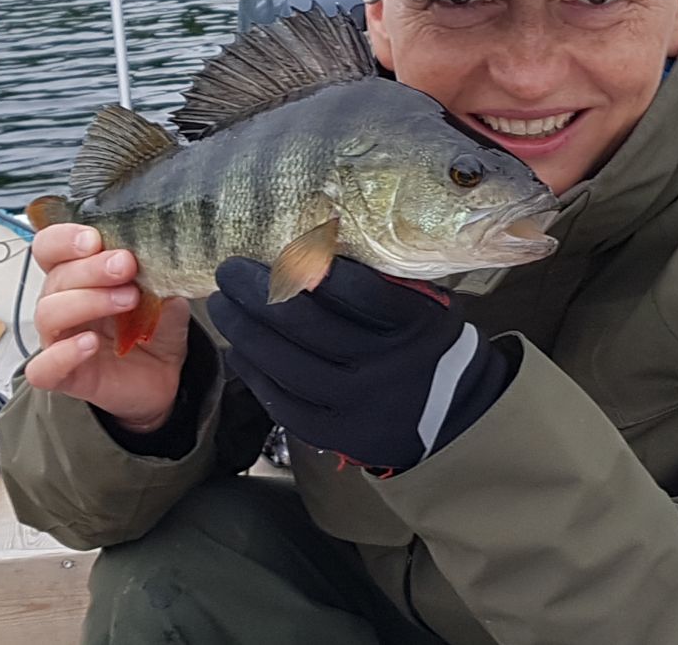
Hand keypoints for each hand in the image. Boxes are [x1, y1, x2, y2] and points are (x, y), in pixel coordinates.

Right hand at [26, 223, 189, 431]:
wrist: (166, 375)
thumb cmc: (155, 329)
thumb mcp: (165, 293)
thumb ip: (158, 273)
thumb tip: (160, 253)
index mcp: (79, 276)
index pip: (50, 247)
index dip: (64, 238)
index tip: (95, 238)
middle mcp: (62, 303)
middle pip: (55, 277)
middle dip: (92, 268)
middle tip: (126, 265)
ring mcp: (59, 340)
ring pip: (48, 313)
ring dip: (87, 300)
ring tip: (127, 299)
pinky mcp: (65, 375)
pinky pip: (43, 368)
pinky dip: (63, 353)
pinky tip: (90, 343)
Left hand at [208, 257, 512, 469]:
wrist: (454, 415)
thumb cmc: (425, 342)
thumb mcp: (423, 305)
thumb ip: (379, 280)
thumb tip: (311, 243)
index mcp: (413, 326)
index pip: (355, 289)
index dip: (311, 265)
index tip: (280, 247)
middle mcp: (386, 368)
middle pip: (307, 325)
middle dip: (256, 291)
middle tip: (229, 270)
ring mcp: (359, 406)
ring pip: (286, 365)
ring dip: (244, 330)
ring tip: (223, 305)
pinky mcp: (336, 434)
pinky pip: (284, 402)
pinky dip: (254, 372)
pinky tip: (238, 349)